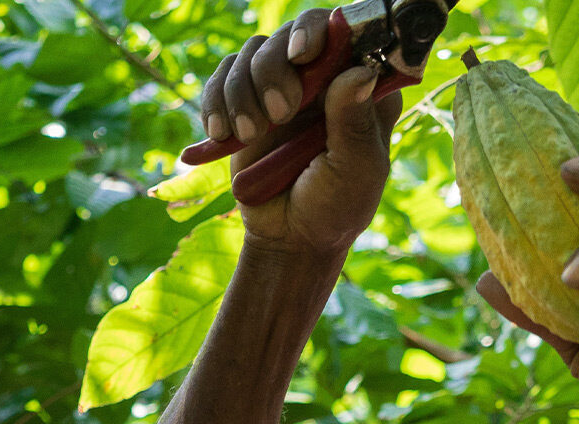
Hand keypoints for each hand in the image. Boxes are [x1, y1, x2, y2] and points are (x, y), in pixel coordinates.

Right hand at [199, 9, 402, 256]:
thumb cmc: (335, 206)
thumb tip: (361, 72)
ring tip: (251, 136)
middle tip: (280, 114)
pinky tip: (221, 133)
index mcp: (362, 87)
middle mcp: (323, 77)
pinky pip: (223, 76)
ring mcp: (283, 86)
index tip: (303, 54)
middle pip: (292, 34)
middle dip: (275, 68)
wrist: (291, 237)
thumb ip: (355, 123)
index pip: (346, 33)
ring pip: (253, 52)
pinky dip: (216, 100)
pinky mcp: (247, 100)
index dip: (321, 31)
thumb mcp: (355, 171)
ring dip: (244, 91)